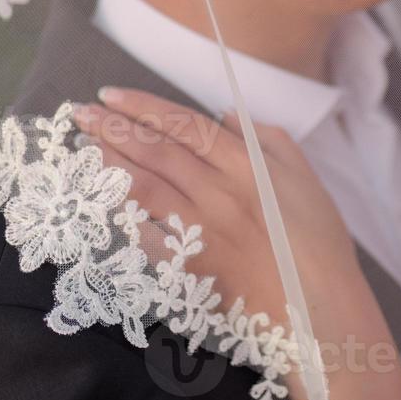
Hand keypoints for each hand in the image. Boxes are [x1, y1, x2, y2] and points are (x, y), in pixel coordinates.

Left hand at [70, 86, 360, 318]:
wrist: (318, 305)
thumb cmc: (320, 241)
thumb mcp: (306, 178)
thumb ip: (269, 140)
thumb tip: (225, 116)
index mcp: (247, 165)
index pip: (184, 125)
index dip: (144, 108)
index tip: (112, 94)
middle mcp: (218, 192)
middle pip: (156, 151)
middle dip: (114, 127)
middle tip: (81, 113)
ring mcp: (200, 230)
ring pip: (144, 188)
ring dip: (110, 164)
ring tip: (85, 146)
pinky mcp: (190, 266)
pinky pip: (147, 238)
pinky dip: (123, 218)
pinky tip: (101, 203)